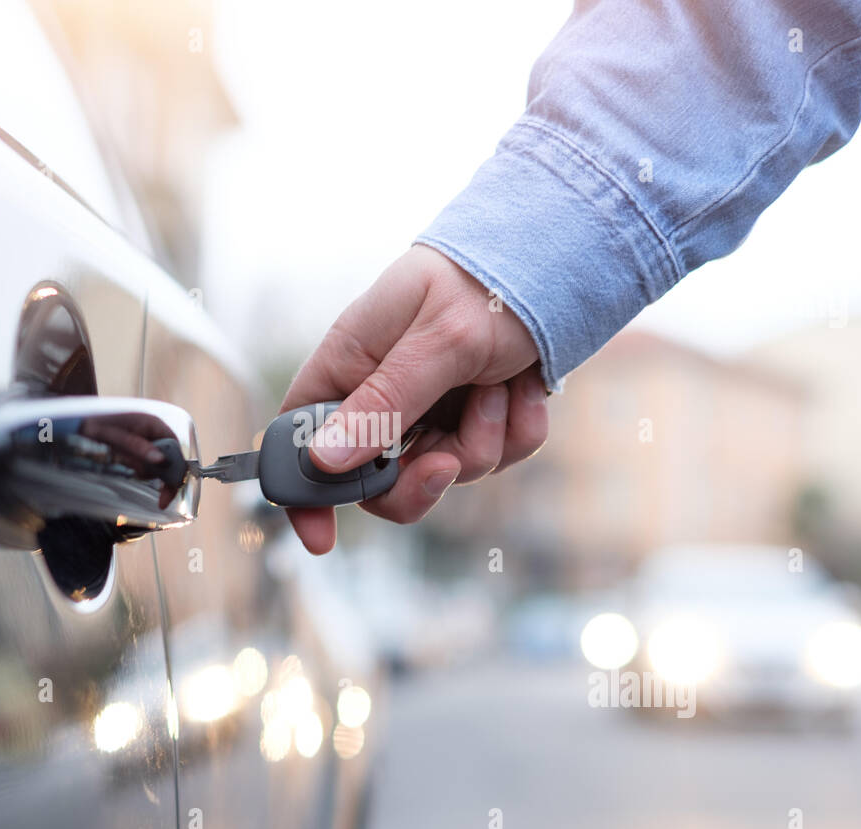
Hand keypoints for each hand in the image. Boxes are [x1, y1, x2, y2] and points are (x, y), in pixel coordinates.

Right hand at [280, 245, 548, 552]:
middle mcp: (386, 392)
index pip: (301, 438)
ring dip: (483, 437)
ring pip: (448, 470)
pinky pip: (498, 455)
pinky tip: (523, 386)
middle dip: (420, 479)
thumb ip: (384, 403)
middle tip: (447, 459)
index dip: (306, 491)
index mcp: (351, 364)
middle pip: (378, 479)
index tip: (322, 538)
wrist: (558, 259)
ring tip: (498, 384)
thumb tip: (326, 461)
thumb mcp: (435, 340)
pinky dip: (518, 428)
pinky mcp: (481, 415)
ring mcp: (436, 408)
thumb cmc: (483, 280)